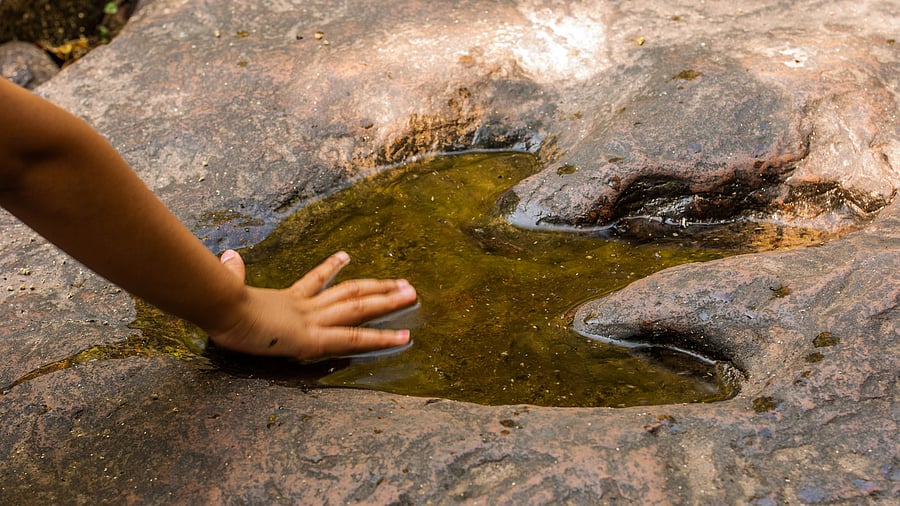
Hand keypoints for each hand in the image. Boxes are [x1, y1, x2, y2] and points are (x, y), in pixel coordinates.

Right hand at [206, 250, 416, 360]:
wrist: (220, 306)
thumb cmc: (218, 301)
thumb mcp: (225, 286)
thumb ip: (231, 273)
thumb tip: (226, 256)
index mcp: (285, 299)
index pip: (313, 281)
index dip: (330, 269)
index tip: (345, 257)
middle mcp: (305, 307)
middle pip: (349, 292)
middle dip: (377, 288)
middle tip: (403, 282)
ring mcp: (312, 321)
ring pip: (359, 308)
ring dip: (387, 301)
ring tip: (412, 294)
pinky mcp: (313, 339)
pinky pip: (354, 338)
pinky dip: (380, 338)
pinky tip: (403, 337)